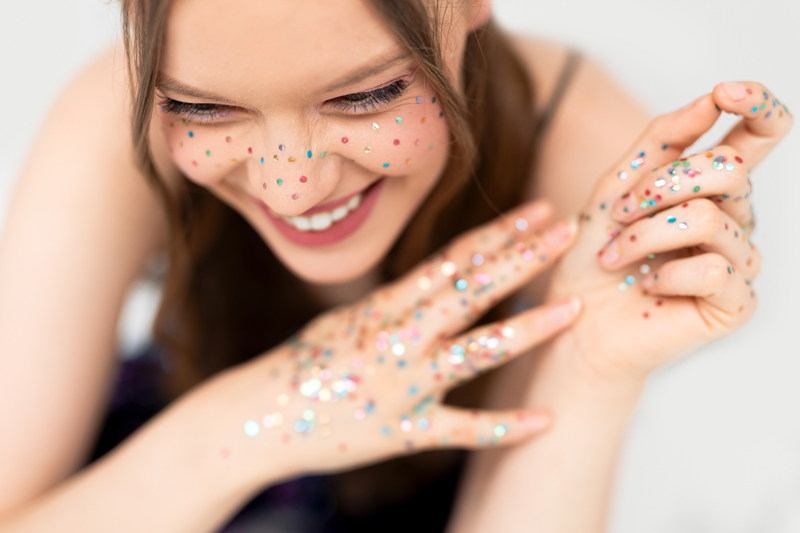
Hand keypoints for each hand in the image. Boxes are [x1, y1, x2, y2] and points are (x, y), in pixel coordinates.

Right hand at [226, 202, 579, 476]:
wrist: (259, 417)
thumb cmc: (307, 364)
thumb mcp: (352, 318)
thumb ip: (401, 301)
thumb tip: (444, 277)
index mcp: (387, 306)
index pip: (453, 260)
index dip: (500, 233)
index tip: (540, 212)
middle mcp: (400, 338)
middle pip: (471, 291)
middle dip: (523, 260)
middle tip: (569, 234)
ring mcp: (405, 385)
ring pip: (475, 352)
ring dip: (527, 329)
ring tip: (573, 310)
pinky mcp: (404, 432)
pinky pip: (462, 431)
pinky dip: (505, 428)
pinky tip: (546, 420)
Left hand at [545, 81, 791, 382]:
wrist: (578, 323)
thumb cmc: (596, 255)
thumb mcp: (616, 187)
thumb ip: (662, 141)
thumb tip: (713, 96)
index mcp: (712, 187)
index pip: (759, 135)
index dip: (757, 105)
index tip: (725, 91)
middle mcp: (736, 219)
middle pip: (730, 169)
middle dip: (660, 185)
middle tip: (618, 214)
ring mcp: (741, 261)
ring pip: (710, 219)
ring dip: (645, 234)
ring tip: (617, 256)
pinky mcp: (737, 303)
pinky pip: (715, 270)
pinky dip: (666, 275)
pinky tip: (650, 288)